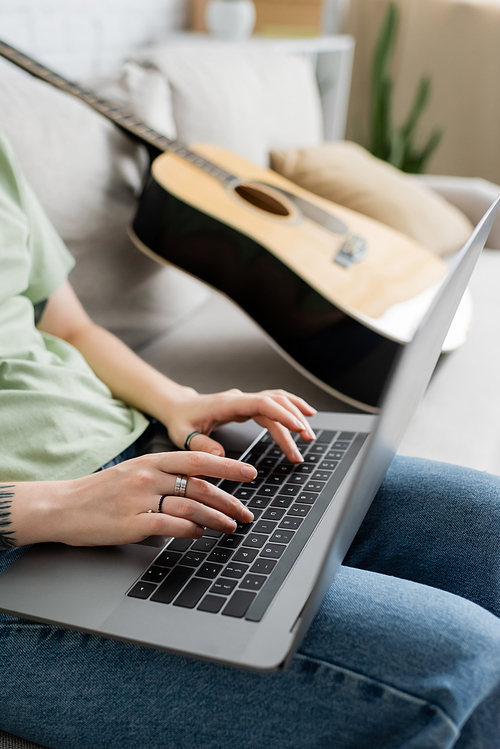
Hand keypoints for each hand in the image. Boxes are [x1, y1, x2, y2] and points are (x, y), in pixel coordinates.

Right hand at [10, 452, 256, 546]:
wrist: (62, 506)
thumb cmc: (99, 491)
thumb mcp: (134, 472)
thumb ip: (164, 475)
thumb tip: (198, 486)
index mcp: (151, 460)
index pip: (197, 460)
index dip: (227, 467)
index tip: (249, 473)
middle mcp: (148, 476)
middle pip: (200, 485)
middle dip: (229, 500)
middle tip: (246, 512)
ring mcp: (140, 499)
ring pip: (191, 506)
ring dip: (216, 518)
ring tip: (231, 526)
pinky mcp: (132, 523)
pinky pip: (171, 526)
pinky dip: (191, 530)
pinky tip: (200, 533)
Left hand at [161, 388, 315, 462]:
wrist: (178, 407)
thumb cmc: (181, 420)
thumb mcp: (184, 435)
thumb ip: (202, 445)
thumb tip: (220, 456)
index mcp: (227, 403)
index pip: (262, 404)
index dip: (282, 414)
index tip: (298, 428)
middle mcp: (239, 398)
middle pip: (275, 403)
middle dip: (293, 421)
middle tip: (306, 443)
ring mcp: (245, 400)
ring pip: (277, 401)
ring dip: (295, 415)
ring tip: (309, 435)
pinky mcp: (247, 405)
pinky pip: (273, 404)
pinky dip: (289, 409)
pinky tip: (302, 418)